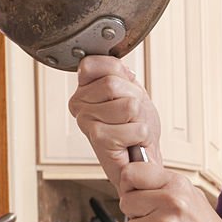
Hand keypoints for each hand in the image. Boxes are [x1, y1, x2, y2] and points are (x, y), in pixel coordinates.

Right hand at [68, 56, 161, 188]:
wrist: (141, 160)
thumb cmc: (135, 129)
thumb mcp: (130, 90)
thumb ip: (118, 71)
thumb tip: (112, 61)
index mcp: (83, 89)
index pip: (97, 63)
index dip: (120, 76)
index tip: (123, 93)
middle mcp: (79, 104)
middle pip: (113, 84)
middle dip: (134, 99)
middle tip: (130, 116)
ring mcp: (86, 121)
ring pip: (128, 105)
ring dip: (138, 119)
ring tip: (130, 128)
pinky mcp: (99, 139)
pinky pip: (135, 127)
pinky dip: (140, 135)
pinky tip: (130, 142)